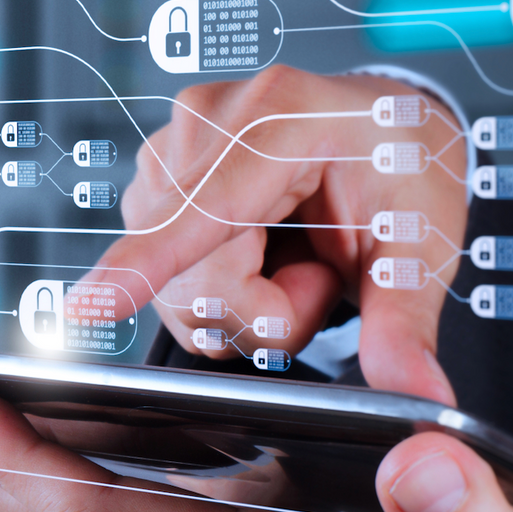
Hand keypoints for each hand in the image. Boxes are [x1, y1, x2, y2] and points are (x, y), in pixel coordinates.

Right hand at [95, 67, 468, 404]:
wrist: (385, 128)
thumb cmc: (403, 165)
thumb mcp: (421, 243)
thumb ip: (406, 322)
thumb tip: (418, 395)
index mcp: (281, 116)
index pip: (205, 210)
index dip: (146, 265)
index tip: (91, 306)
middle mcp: (209, 121)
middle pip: (188, 274)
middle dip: (259, 310)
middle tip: (323, 277)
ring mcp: (172, 148)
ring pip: (171, 285)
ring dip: (238, 302)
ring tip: (297, 258)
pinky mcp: (155, 178)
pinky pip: (163, 274)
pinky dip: (216, 287)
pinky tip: (260, 252)